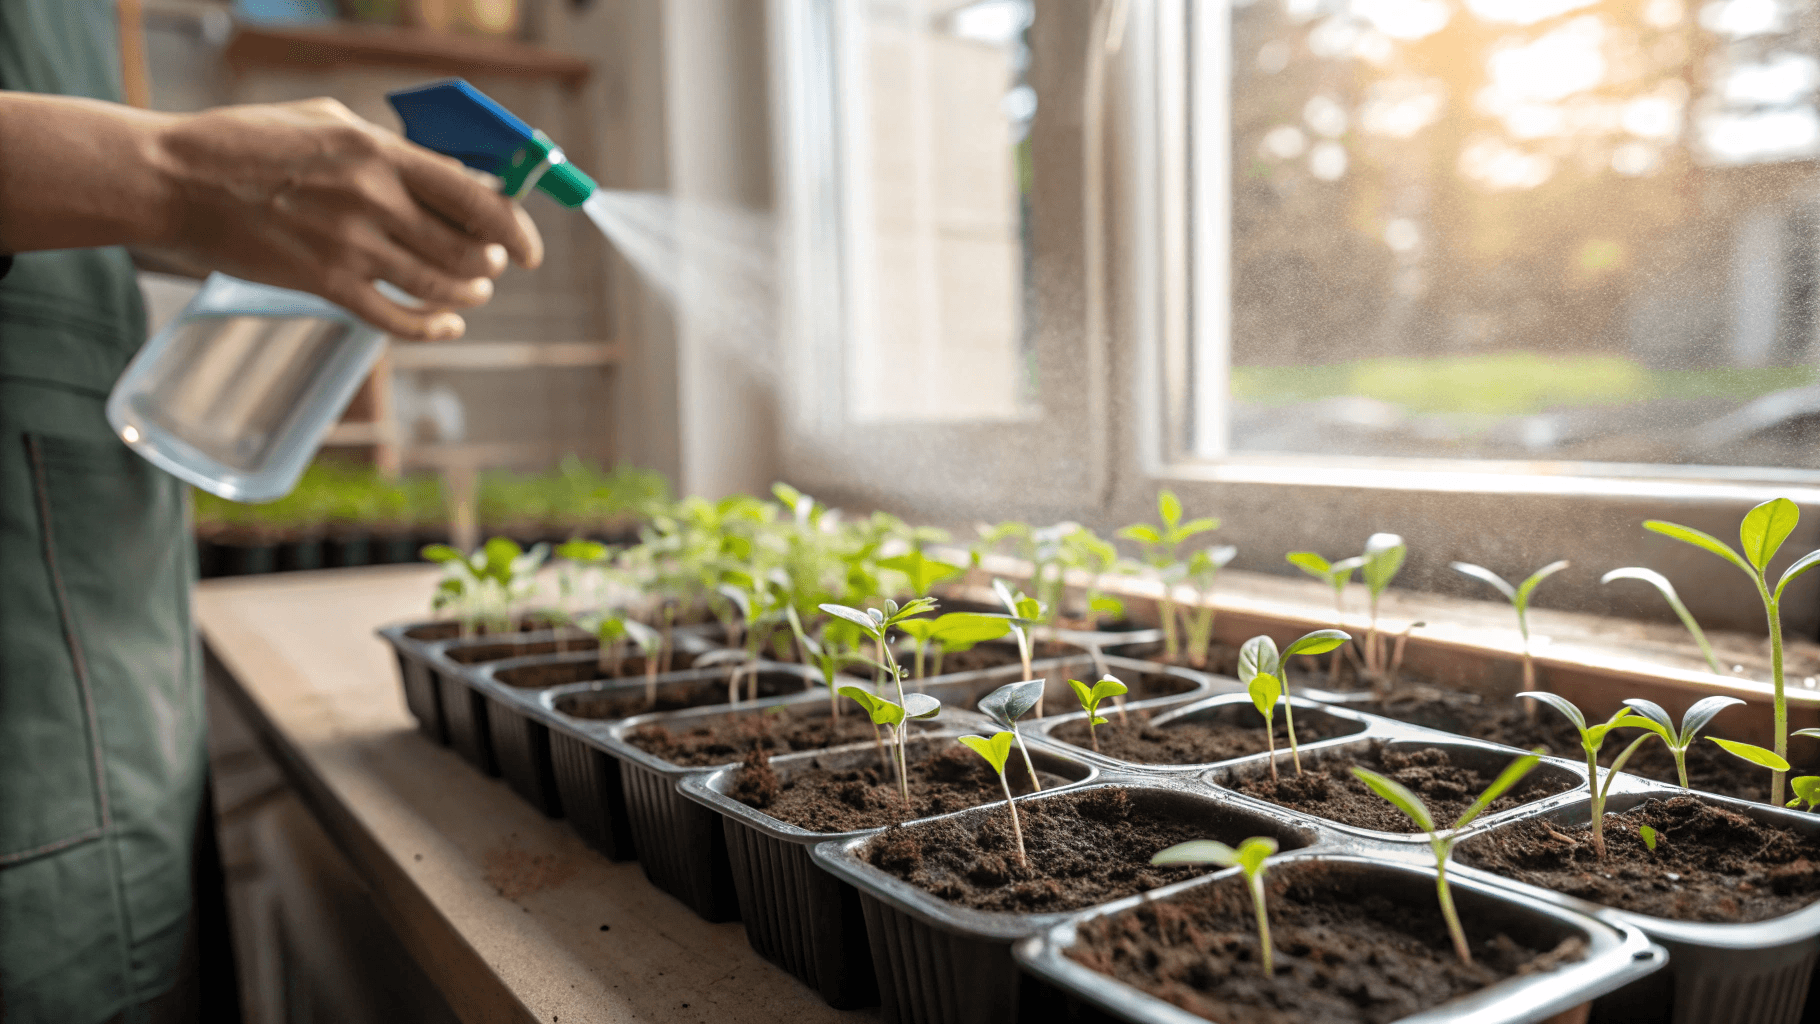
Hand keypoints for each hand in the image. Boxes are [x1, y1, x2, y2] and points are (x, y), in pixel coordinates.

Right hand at [148, 97, 542, 339]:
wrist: (176, 180)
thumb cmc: (250, 143)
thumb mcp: (330, 123)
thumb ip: (394, 150)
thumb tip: (455, 175)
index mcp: (381, 153)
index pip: (475, 196)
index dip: (515, 227)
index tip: (529, 247)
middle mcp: (374, 201)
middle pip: (467, 249)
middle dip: (491, 264)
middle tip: (493, 267)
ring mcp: (351, 247)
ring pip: (440, 286)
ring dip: (469, 294)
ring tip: (474, 291)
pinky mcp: (324, 284)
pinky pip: (397, 319)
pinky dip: (433, 328)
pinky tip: (448, 327)